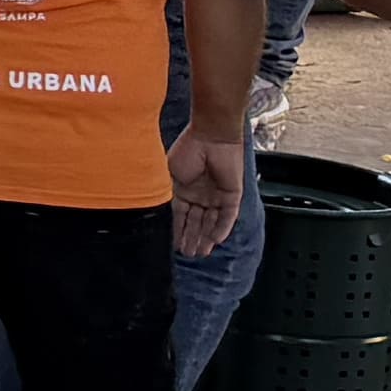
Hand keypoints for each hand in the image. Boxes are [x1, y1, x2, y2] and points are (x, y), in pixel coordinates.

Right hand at [169, 131, 247, 257]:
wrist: (211, 135)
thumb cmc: (187, 150)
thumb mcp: (168, 176)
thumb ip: (166, 195)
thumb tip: (157, 213)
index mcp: (185, 190)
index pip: (181, 216)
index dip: (178, 231)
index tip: (173, 246)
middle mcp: (201, 195)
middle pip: (197, 222)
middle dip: (192, 238)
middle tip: (188, 255)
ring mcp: (217, 195)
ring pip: (212, 222)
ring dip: (206, 237)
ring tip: (200, 253)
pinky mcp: (232, 194)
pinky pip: (228, 215)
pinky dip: (222, 227)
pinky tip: (215, 240)